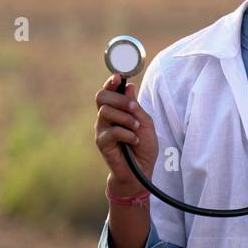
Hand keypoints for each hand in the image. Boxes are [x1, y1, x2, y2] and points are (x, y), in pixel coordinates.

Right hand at [94, 74, 157, 193]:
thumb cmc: (143, 146)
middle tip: (133, 108)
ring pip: (105, 112)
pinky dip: (127, 134)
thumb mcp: (145, 123)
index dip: (110, 82)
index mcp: (116, 110)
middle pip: (101, 97)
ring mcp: (102, 129)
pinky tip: (134, 141)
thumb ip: (135, 106)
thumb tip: (128, 87)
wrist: (141, 170)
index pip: (108, 91)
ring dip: (125, 118)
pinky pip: (112, 131)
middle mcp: (105, 118)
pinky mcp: (102, 143)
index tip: (118, 77)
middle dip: (119, 99)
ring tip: (136, 128)